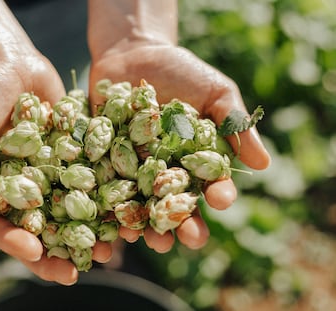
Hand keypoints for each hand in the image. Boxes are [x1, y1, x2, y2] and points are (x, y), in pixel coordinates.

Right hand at [0, 49, 111, 284]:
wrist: (9, 57)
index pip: (2, 224)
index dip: (17, 242)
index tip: (37, 254)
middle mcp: (25, 184)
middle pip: (42, 225)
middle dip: (60, 248)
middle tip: (80, 269)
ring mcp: (52, 170)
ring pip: (72, 206)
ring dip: (89, 228)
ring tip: (110, 247)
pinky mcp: (76, 152)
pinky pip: (92, 176)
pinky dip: (107, 193)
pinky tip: (124, 207)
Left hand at [88, 42, 270, 251]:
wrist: (134, 53)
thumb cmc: (182, 72)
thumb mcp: (215, 92)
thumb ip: (235, 125)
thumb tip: (265, 164)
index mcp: (195, 161)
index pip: (211, 184)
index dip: (219, 193)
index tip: (223, 198)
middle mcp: (165, 172)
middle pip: (176, 205)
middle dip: (185, 224)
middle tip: (190, 238)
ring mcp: (133, 170)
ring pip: (142, 206)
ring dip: (148, 226)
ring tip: (152, 239)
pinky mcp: (104, 163)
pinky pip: (107, 188)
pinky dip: (111, 206)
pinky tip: (115, 221)